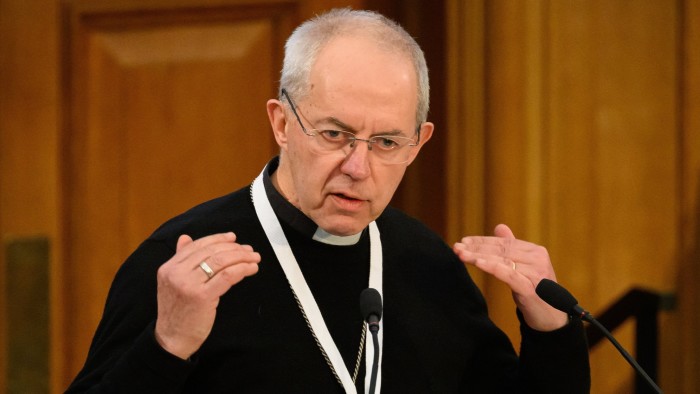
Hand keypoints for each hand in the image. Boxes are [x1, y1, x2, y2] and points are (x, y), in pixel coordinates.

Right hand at [154, 232, 260, 358]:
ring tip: (254, 258)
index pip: (197, 245)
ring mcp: (188, 284)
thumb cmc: (177, 313)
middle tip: (249, 250)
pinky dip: (242, 269)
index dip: (218, 239)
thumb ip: (180, 260)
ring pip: (221, 261)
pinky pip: (227, 276)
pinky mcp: (202, 296)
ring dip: (242, 257)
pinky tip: (251, 269)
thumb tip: (185, 238)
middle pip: (211, 251)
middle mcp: (176, 273)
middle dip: (234, 248)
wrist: (172, 339)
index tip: (233, 238)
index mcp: (169, 267)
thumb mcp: (173, 283)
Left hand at [453, 224, 567, 330]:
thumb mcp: (524, 268)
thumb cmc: (535, 293)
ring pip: (502, 260)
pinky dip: (492, 267)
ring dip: (478, 256)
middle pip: (501, 250)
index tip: (464, 241)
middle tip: (457, 247)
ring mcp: (535, 272)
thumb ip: (513, 247)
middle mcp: (538, 258)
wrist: (552, 320)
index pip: (504, 243)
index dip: (482, 241)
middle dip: (476, 248)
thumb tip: (500, 227)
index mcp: (536, 251)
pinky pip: (508, 274)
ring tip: (461, 254)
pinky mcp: (531, 287)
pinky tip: (478, 263)